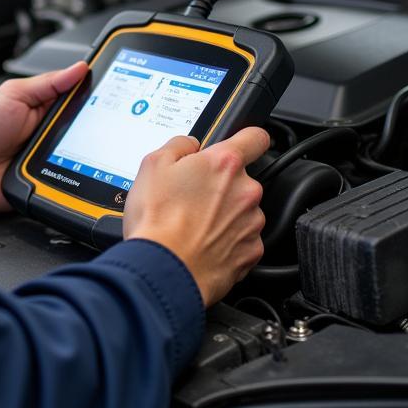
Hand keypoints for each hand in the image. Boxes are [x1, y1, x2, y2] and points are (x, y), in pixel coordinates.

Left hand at [0, 61, 87, 209]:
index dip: (97, 101)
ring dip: (81, 159)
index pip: (81, 103)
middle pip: (87, 134)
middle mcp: (52, 135)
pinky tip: (64, 177)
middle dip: (91, 133)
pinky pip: (67, 187)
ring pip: (83, 162)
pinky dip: (68, 183)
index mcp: (47, 109)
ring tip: (64, 154)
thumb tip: (80, 67)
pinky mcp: (46, 184)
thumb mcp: (14, 95)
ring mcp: (51, 161)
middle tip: (83, 130)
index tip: (113, 97)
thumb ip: (48, 83)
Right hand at [122, 127, 269, 305]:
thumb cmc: (157, 220)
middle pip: (241, 178)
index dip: (247, 138)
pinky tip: (202, 242)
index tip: (240, 143)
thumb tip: (190, 145)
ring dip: (224, 213)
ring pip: (242, 209)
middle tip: (191, 196)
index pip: (255, 137)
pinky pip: (243, 238)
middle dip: (220, 184)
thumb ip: (179, 145)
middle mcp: (246, 191)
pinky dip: (227, 239)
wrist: (164, 270)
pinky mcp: (252, 252)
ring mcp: (252, 223)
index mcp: (224, 163)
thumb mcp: (152, 164)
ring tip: (193, 223)